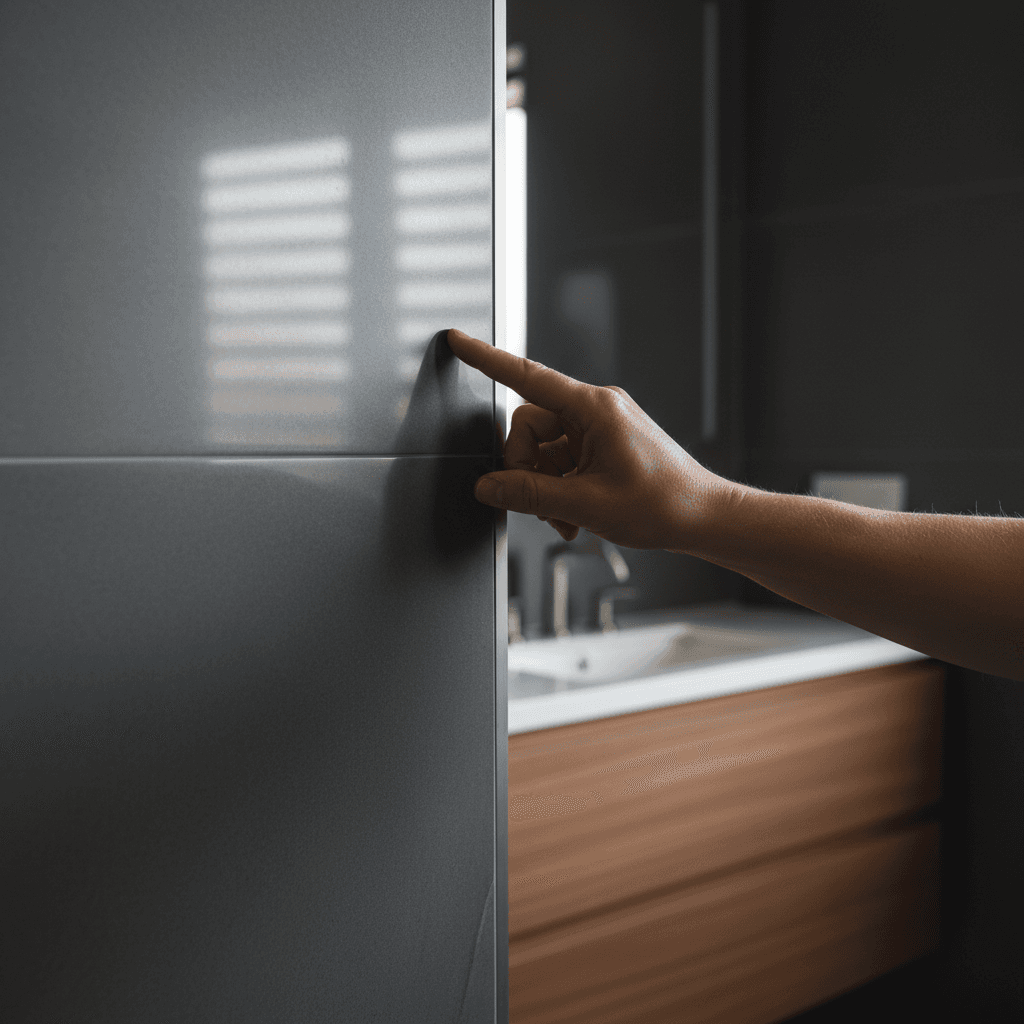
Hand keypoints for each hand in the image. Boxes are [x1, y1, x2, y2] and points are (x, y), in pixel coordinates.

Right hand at [446, 328, 733, 550]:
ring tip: (565, 519)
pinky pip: (563, 461)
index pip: (526, 377)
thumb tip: (488, 487)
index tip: (457, 341)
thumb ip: (528, 494)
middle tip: (539, 506)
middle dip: (525, 469)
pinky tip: (573, 517)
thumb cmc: (662, 504)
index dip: (486, 359)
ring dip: (543, 487)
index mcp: (593, 408)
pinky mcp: (604, 445)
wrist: (703, 518)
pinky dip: (560, 489)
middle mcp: (596, 410)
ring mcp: (600, 428)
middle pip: (529, 427)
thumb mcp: (584, 504)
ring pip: (544, 449)